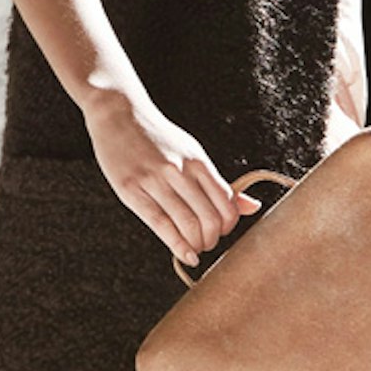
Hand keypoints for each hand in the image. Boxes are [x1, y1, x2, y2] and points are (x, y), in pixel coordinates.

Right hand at [87, 93, 258, 268]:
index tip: (222, 231)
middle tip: (206, 243)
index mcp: (197, 160)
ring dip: (197, 245)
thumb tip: (252, 207)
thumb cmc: (158, 139)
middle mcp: (178, 169)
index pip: (226, 202)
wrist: (119, 115)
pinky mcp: (131, 190)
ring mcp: (154, 180)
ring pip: (187, 223)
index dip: (229, 225)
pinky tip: (186, 255)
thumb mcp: (191, 153)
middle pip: (209, 217)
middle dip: (212, 239)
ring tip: (195, 249)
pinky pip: (160, 224)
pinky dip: (177, 246)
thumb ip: (217, 182)